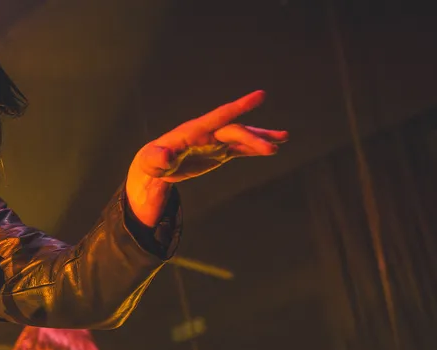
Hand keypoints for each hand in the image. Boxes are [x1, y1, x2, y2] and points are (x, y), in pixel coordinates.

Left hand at [126, 90, 287, 224]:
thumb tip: (165, 157)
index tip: (260, 96)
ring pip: (242, 136)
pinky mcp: (219, 152)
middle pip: (235, 130)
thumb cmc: (151, 162)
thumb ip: (158, 158)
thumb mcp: (152, 162)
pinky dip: (256, 148)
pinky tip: (273, 148)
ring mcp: (215, 141)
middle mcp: (208, 132)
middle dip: (253, 138)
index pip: (220, 116)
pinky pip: (241, 149)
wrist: (155, 167)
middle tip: (272, 149)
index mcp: (194, 131)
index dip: (239, 106)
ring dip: (262, 137)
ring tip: (285, 137)